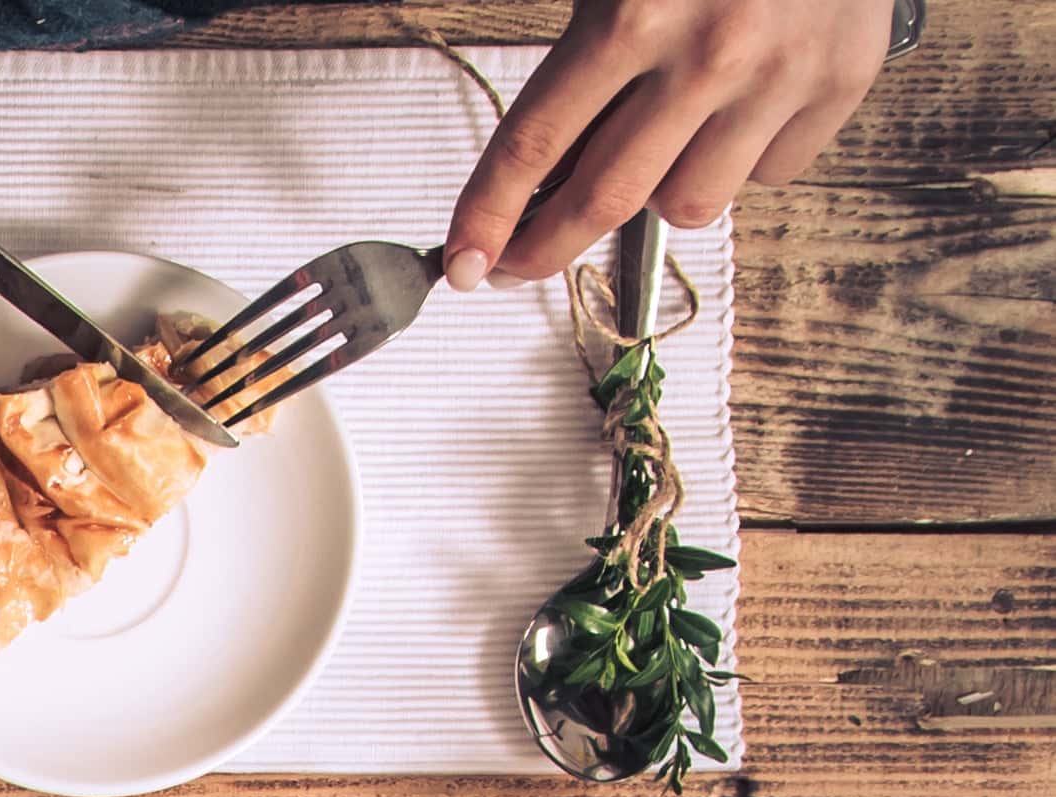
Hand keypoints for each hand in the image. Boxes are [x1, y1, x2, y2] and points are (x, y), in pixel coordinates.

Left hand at [444, 0, 893, 289]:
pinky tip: (739, 111)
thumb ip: (581, 68)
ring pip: (688, 205)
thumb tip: (532, 182)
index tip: (463, 263)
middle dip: (545, 248)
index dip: (487, 215)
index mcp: (636, 14)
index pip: (535, 143)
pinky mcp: (842, 82)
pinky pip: (767, 176)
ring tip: (662, 141)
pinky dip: (741, 161)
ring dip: (660, 192)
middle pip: (604, 200)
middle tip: (518, 263)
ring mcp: (781, 73)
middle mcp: (710, 52)